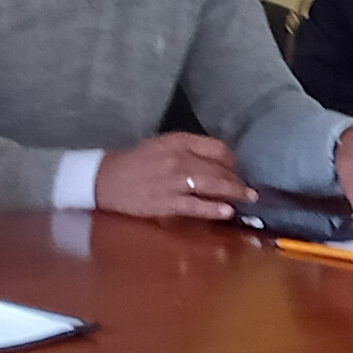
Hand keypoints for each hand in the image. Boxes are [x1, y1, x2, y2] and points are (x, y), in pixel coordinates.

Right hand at [94, 133, 251, 219]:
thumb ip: (188, 150)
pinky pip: (196, 206)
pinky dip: (214, 209)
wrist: (105, 179)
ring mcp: (174, 182)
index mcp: (178, 142)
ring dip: (234, 192)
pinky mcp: (167, 202)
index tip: (237, 169)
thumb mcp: (162, 145)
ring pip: (212, 186)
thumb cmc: (135, 163)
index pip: (217, 148)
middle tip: (248, 189)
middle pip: (219, 168)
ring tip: (247, 199)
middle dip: (237, 179)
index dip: (232, 160)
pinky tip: (227, 211)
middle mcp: (178, 159)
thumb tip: (216, 161)